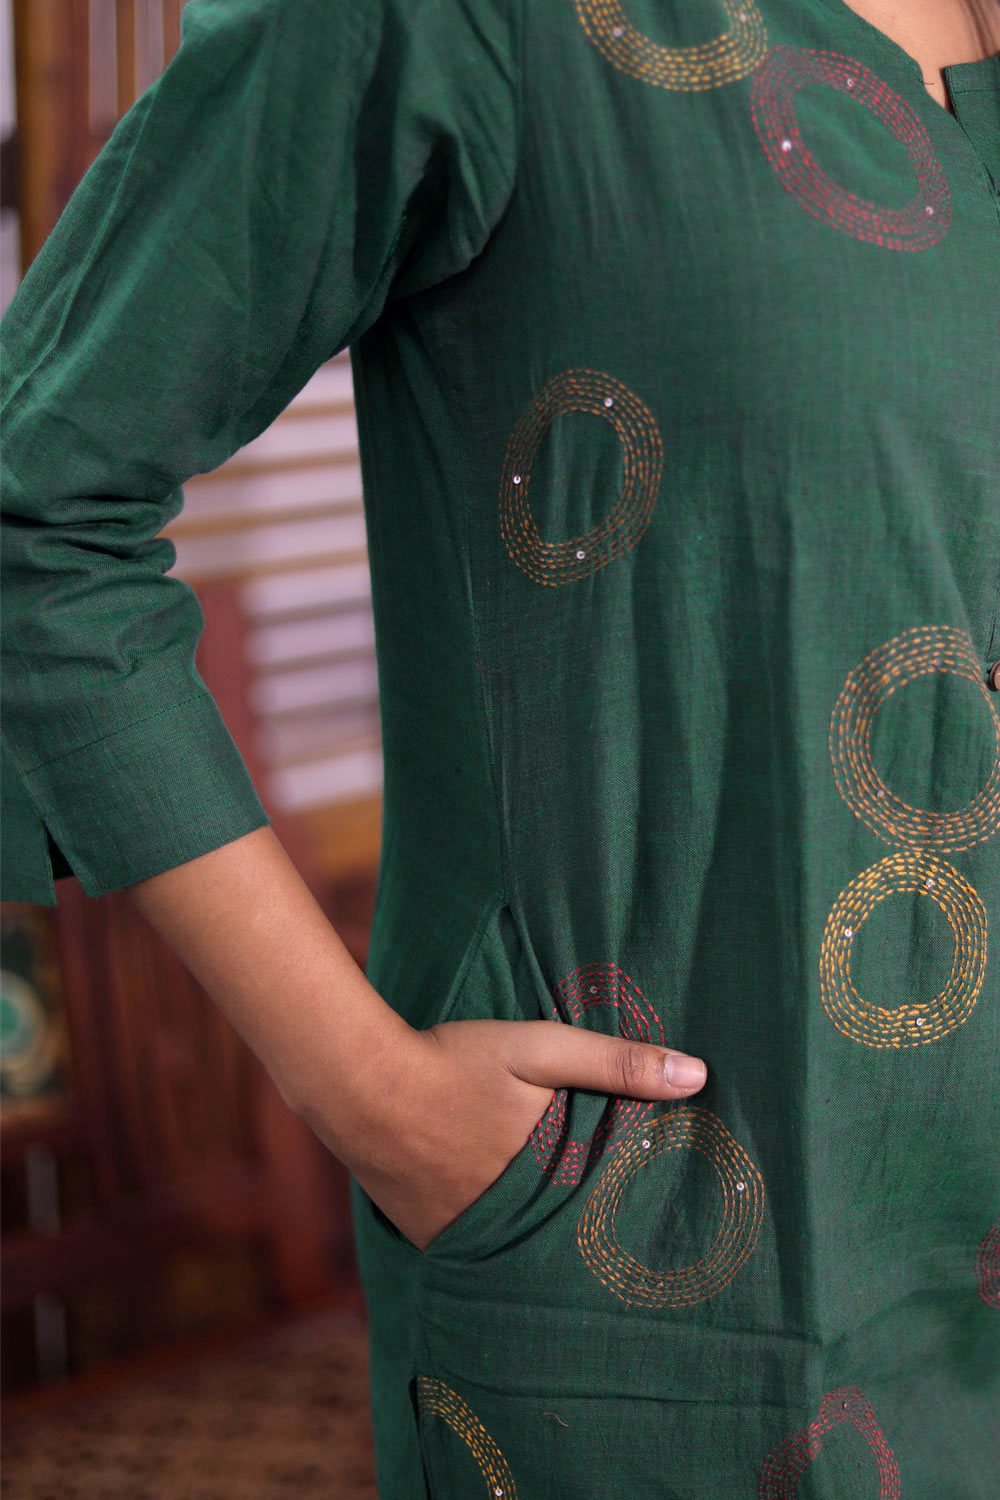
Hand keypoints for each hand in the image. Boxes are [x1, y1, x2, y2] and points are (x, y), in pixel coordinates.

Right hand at [318, 1017, 707, 1251]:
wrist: (361, 1087)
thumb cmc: (455, 1062)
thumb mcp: (539, 1048)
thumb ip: (615, 1063)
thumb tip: (699, 1077)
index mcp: (552, 1179)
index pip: (613, 1203)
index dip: (636, 1198)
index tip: (664, 1200)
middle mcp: (517, 1223)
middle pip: (572, 1231)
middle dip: (595, 1225)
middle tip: (628, 1227)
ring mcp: (472, 1239)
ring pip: (526, 1244)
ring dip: (546, 1233)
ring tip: (570, 1225)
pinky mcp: (437, 1241)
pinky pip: (482, 1248)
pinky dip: (499, 1236)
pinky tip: (511, 1218)